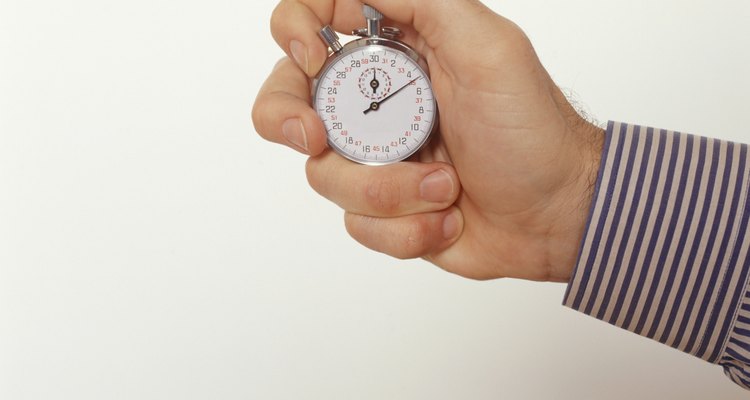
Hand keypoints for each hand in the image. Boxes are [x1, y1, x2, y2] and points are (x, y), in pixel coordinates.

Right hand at [252, 0, 603, 281]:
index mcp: (393, 53)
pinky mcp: (383, 209)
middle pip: (286, 101)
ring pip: (325, 175)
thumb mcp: (487, 46)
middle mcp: (373, 104)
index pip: (312, 23)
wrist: (555, 213)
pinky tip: (448, 218)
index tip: (313, 58)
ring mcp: (374, 159)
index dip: (294, 32)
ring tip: (447, 186)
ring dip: (392, 189)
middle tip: (317, 138)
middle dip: (287, 120)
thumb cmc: (531, 130)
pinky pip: (357, 224)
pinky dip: (407, 227)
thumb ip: (421, 1)